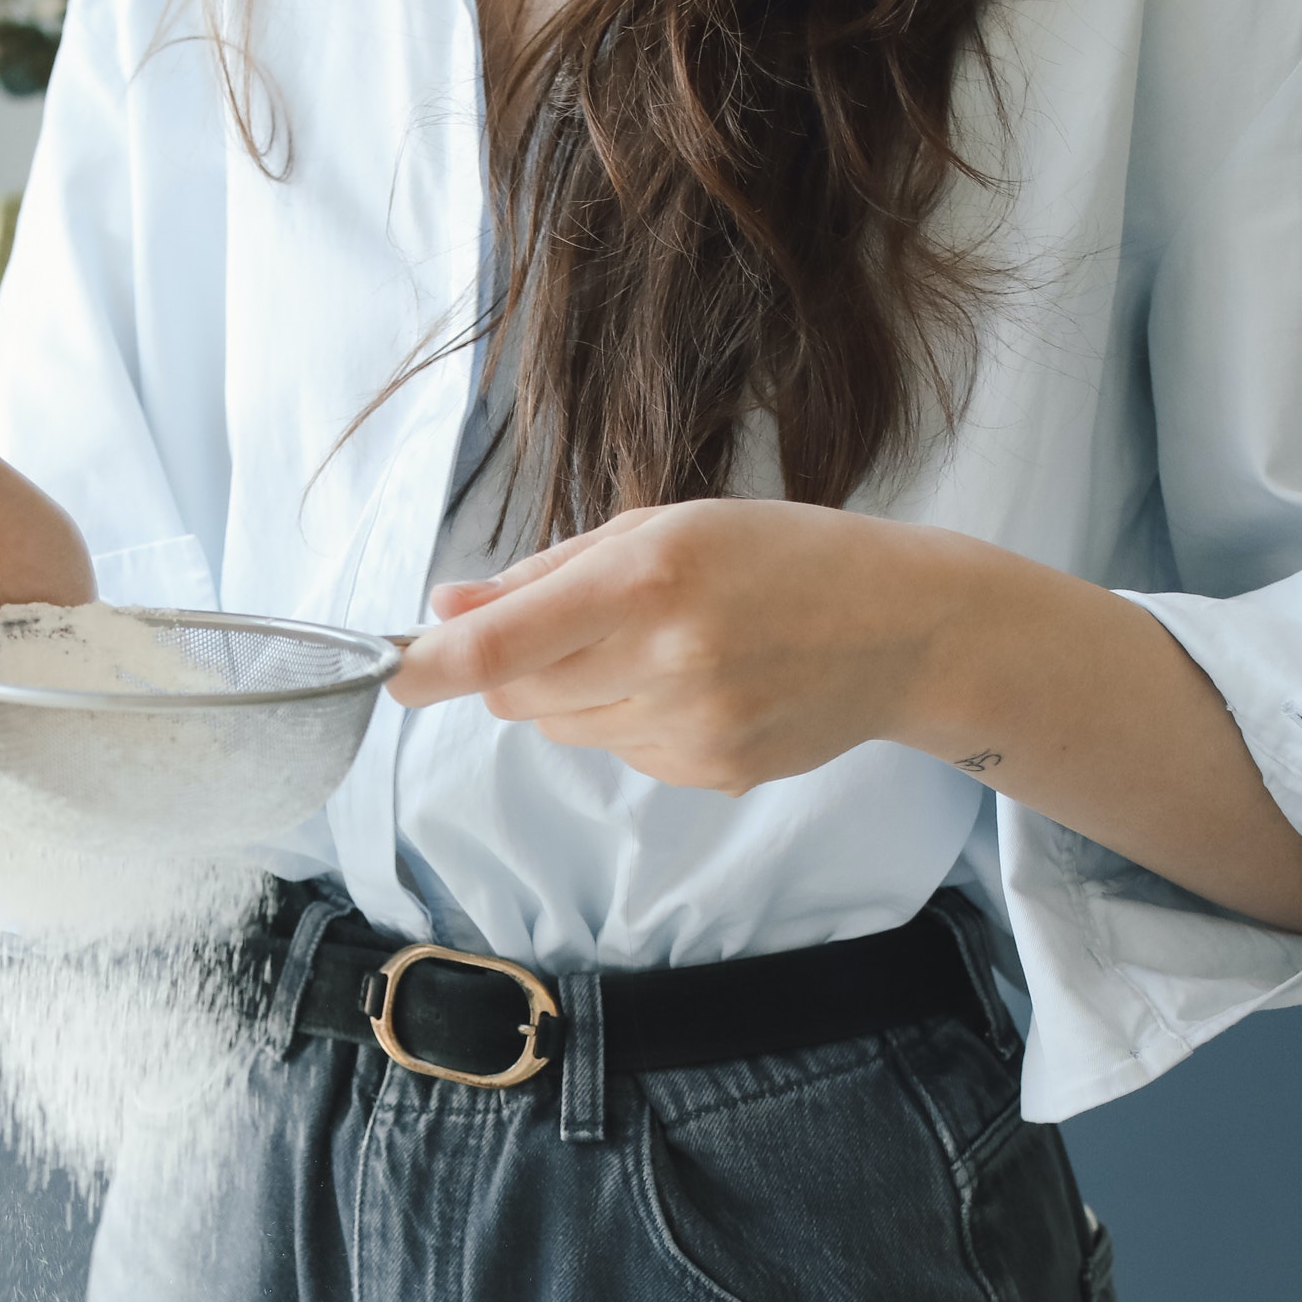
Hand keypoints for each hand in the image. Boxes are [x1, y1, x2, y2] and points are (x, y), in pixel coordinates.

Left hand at [389, 497, 1301, 937]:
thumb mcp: (667, 528)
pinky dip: (632, 721)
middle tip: (569, 626)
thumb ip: (550, 572)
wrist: (909, 628)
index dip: (434, 664)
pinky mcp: (712, 774)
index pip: (508, 641)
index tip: (392, 673)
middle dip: (513, 667)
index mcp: (651, 576)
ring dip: (579, 692)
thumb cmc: (781, 556)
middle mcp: (668, 658)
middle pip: (522, 693)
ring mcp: (693, 729)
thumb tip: (446, 606)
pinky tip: (701, 684)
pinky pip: (624, 754)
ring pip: (567, 729)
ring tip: (660, 647)